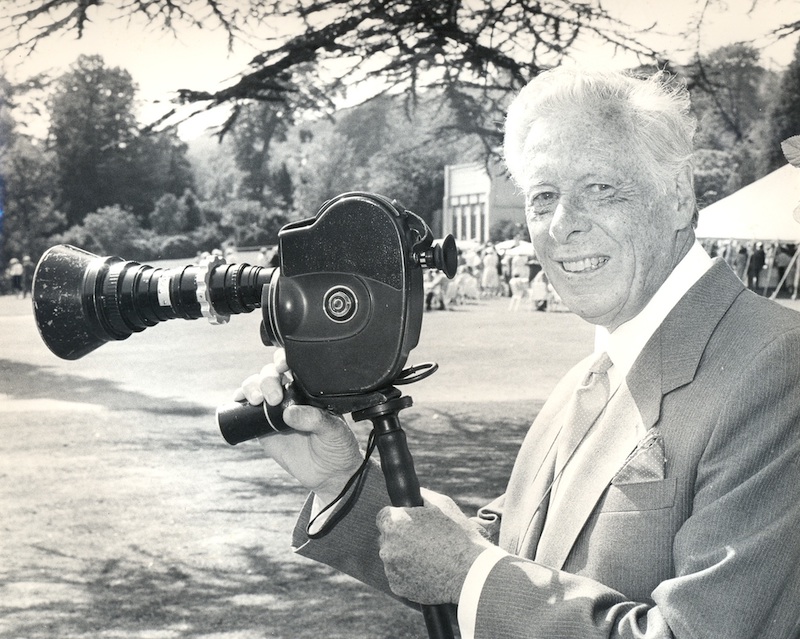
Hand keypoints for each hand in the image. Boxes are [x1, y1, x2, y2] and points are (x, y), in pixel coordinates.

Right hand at [234, 348, 362, 503]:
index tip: (283, 366)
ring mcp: (275, 411)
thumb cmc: (337, 447)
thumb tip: (289, 413)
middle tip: (272, 398)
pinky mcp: (263, 428)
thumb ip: (315, 420)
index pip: (294, 366)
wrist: (329, 474)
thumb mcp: (333, 431)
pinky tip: (237, 400)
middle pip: (271, 374)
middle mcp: (291, 396)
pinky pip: (246, 411)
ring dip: (251, 387)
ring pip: (256, 388)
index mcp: (310, 391)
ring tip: (256, 400)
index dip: (283, 360)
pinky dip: (239, 401)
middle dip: (267, 379)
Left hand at [376, 488, 492, 604]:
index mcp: (394, 523)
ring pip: (393, 557)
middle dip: (401, 536)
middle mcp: (387, 546)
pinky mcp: (397, 587)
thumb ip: (422, 496)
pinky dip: (409, 573)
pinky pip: (399, 576)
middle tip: (424, 540)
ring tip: (429, 556)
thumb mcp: (442, 504)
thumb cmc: (458, 535)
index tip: (411, 523)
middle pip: (387, 537)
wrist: (471, 572)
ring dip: (404, 555)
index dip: (398, 517)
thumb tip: (414, 495)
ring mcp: (391, 569)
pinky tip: (428, 570)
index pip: (384, 516)